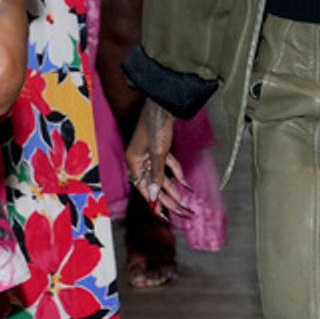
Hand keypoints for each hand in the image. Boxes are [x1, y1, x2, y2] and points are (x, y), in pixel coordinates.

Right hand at [125, 99, 190, 219]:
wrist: (164, 102)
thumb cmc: (157, 124)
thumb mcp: (159, 152)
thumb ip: (157, 174)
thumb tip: (154, 196)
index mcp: (133, 161)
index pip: (143, 188)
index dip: (153, 202)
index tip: (163, 216)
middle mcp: (139, 159)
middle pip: (154, 184)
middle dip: (167, 199)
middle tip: (180, 212)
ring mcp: (150, 153)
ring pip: (162, 176)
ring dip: (174, 189)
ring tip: (184, 203)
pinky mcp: (160, 147)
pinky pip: (167, 165)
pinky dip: (176, 173)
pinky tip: (186, 184)